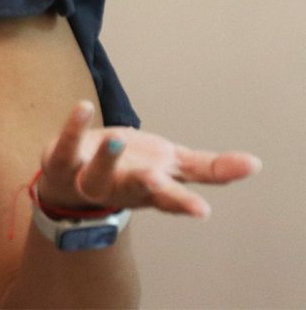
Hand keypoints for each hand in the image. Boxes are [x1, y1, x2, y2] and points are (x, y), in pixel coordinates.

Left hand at [36, 100, 261, 217]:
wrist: (70, 183)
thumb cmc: (130, 170)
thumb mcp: (172, 167)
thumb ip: (210, 168)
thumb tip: (256, 164)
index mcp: (153, 189)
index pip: (172, 199)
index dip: (184, 205)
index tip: (202, 211)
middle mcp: (123, 187)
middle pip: (138, 192)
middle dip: (148, 189)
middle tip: (158, 181)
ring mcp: (90, 177)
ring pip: (97, 176)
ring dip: (106, 160)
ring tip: (116, 140)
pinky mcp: (62, 162)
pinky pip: (66, 147)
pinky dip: (74, 128)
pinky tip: (84, 107)